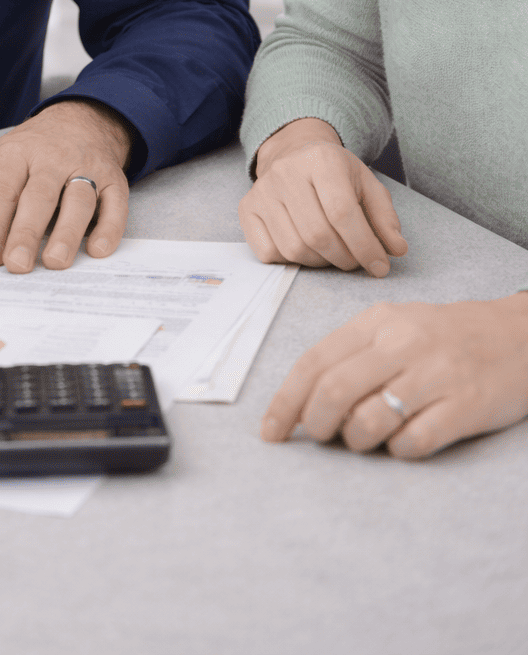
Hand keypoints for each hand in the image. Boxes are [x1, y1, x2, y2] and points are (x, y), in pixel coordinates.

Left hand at [0, 100, 132, 272]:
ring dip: (68, 231)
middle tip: (17, 265)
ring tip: (55, 262)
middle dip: (27, 231)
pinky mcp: (114, 179)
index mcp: (15, 156)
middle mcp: (51, 159)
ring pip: (78, 198)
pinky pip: (115, 203)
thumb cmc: (29, 152)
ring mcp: (85, 167)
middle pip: (39, 195)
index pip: (3, 190)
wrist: (80, 120)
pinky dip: (110, 226)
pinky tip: (98, 249)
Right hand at [240, 118, 407, 275]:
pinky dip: (291, 261)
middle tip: (356, 261)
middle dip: (345, 258)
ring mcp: (262, 190)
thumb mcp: (365, 184)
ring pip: (294, 248)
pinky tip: (305, 248)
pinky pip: (268, 252)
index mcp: (322, 159)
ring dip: (320, 262)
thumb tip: (396, 249)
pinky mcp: (246, 208)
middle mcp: (286, 171)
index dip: (364, 246)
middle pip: (318, 234)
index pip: (343, 213)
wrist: (293, 152)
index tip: (380, 266)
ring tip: (332, 253)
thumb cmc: (333, 173)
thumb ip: (384, 217)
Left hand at [261, 295, 527, 457]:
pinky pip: (413, 442)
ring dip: (356, 441)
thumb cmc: (445, 336)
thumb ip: (351, 355)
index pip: (315, 362)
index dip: (285, 401)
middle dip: (316, 425)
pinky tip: (403, 442)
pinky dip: (397, 451)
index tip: (271, 431)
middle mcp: (403, 343)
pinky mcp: (465, 407)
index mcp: (377, 321)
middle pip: (334, 392)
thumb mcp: (395, 326)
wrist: (519, 336)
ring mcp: (436, 375)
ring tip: (366, 437)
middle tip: (321, 437)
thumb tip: (303, 401)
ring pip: (369, 420)